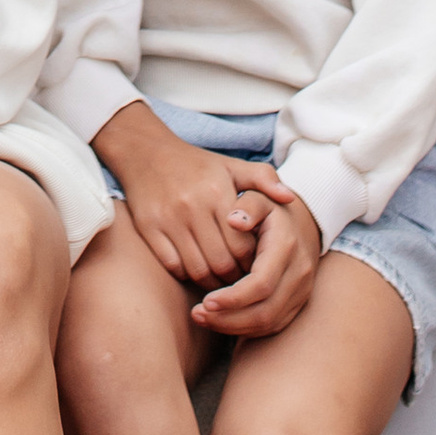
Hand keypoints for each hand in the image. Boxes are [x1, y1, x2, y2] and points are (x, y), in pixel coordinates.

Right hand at [90, 101, 273, 289]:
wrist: (146, 151)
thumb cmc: (196, 164)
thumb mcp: (231, 165)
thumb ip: (263, 179)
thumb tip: (289, 199)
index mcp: (217, 192)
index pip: (242, 245)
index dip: (252, 263)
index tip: (255, 266)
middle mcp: (193, 206)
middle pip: (222, 263)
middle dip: (235, 279)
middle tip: (241, 281)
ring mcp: (169, 219)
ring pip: (198, 270)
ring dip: (213, 283)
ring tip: (222, 281)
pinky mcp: (149, 229)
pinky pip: (174, 267)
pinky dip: (188, 275)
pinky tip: (196, 270)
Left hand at [190, 179, 322, 338]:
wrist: (303, 222)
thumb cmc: (270, 208)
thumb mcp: (259, 197)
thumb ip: (247, 205)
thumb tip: (232, 220)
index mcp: (286, 247)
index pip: (261, 283)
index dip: (233, 297)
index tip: (205, 300)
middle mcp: (298, 274)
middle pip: (265, 310)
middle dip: (229, 318)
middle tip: (196, 314)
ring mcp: (301, 292)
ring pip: (268, 323)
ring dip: (234, 326)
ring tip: (202, 318)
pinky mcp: (297, 304)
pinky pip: (272, 325)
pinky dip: (246, 328)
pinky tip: (221, 320)